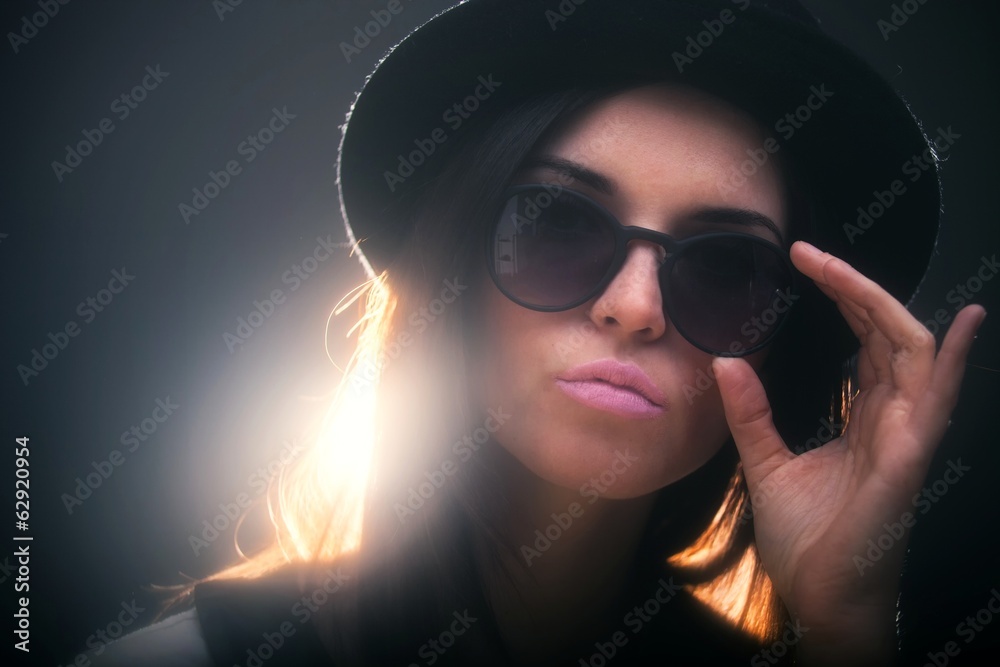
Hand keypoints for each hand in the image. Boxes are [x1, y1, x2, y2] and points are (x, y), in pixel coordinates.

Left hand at [710, 240, 986, 664]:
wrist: (819, 600)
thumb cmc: (806, 539)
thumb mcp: (767, 463)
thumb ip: (752, 414)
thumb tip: (727, 361)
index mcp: (866, 419)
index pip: (866, 342)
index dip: (843, 298)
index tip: (803, 261)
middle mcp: (893, 421)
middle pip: (888, 336)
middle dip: (853, 290)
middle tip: (807, 255)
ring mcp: (905, 440)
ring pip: (913, 355)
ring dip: (878, 307)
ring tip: (839, 271)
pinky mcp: (905, 464)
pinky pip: (935, 404)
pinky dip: (951, 361)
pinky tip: (960, 324)